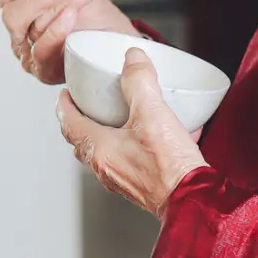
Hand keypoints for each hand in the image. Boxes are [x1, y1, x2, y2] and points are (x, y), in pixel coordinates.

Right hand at [0, 0, 137, 84]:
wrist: (120, 43)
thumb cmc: (97, 19)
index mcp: (23, 9)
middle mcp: (22, 33)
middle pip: (12, 14)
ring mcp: (31, 54)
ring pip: (31, 29)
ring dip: (60, 7)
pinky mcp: (45, 70)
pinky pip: (42, 50)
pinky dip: (56, 30)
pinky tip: (70, 16)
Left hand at [56, 48, 207, 216]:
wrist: (192, 199)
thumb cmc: (168, 165)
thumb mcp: (151, 112)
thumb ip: (139, 81)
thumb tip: (132, 58)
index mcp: (99, 149)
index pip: (69, 124)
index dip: (65, 106)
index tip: (65, 95)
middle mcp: (106, 167)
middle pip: (83, 141)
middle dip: (82, 121)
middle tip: (88, 105)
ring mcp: (122, 180)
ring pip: (105, 153)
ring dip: (107, 135)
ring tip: (120, 118)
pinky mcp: (142, 186)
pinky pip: (129, 161)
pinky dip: (133, 146)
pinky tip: (158, 135)